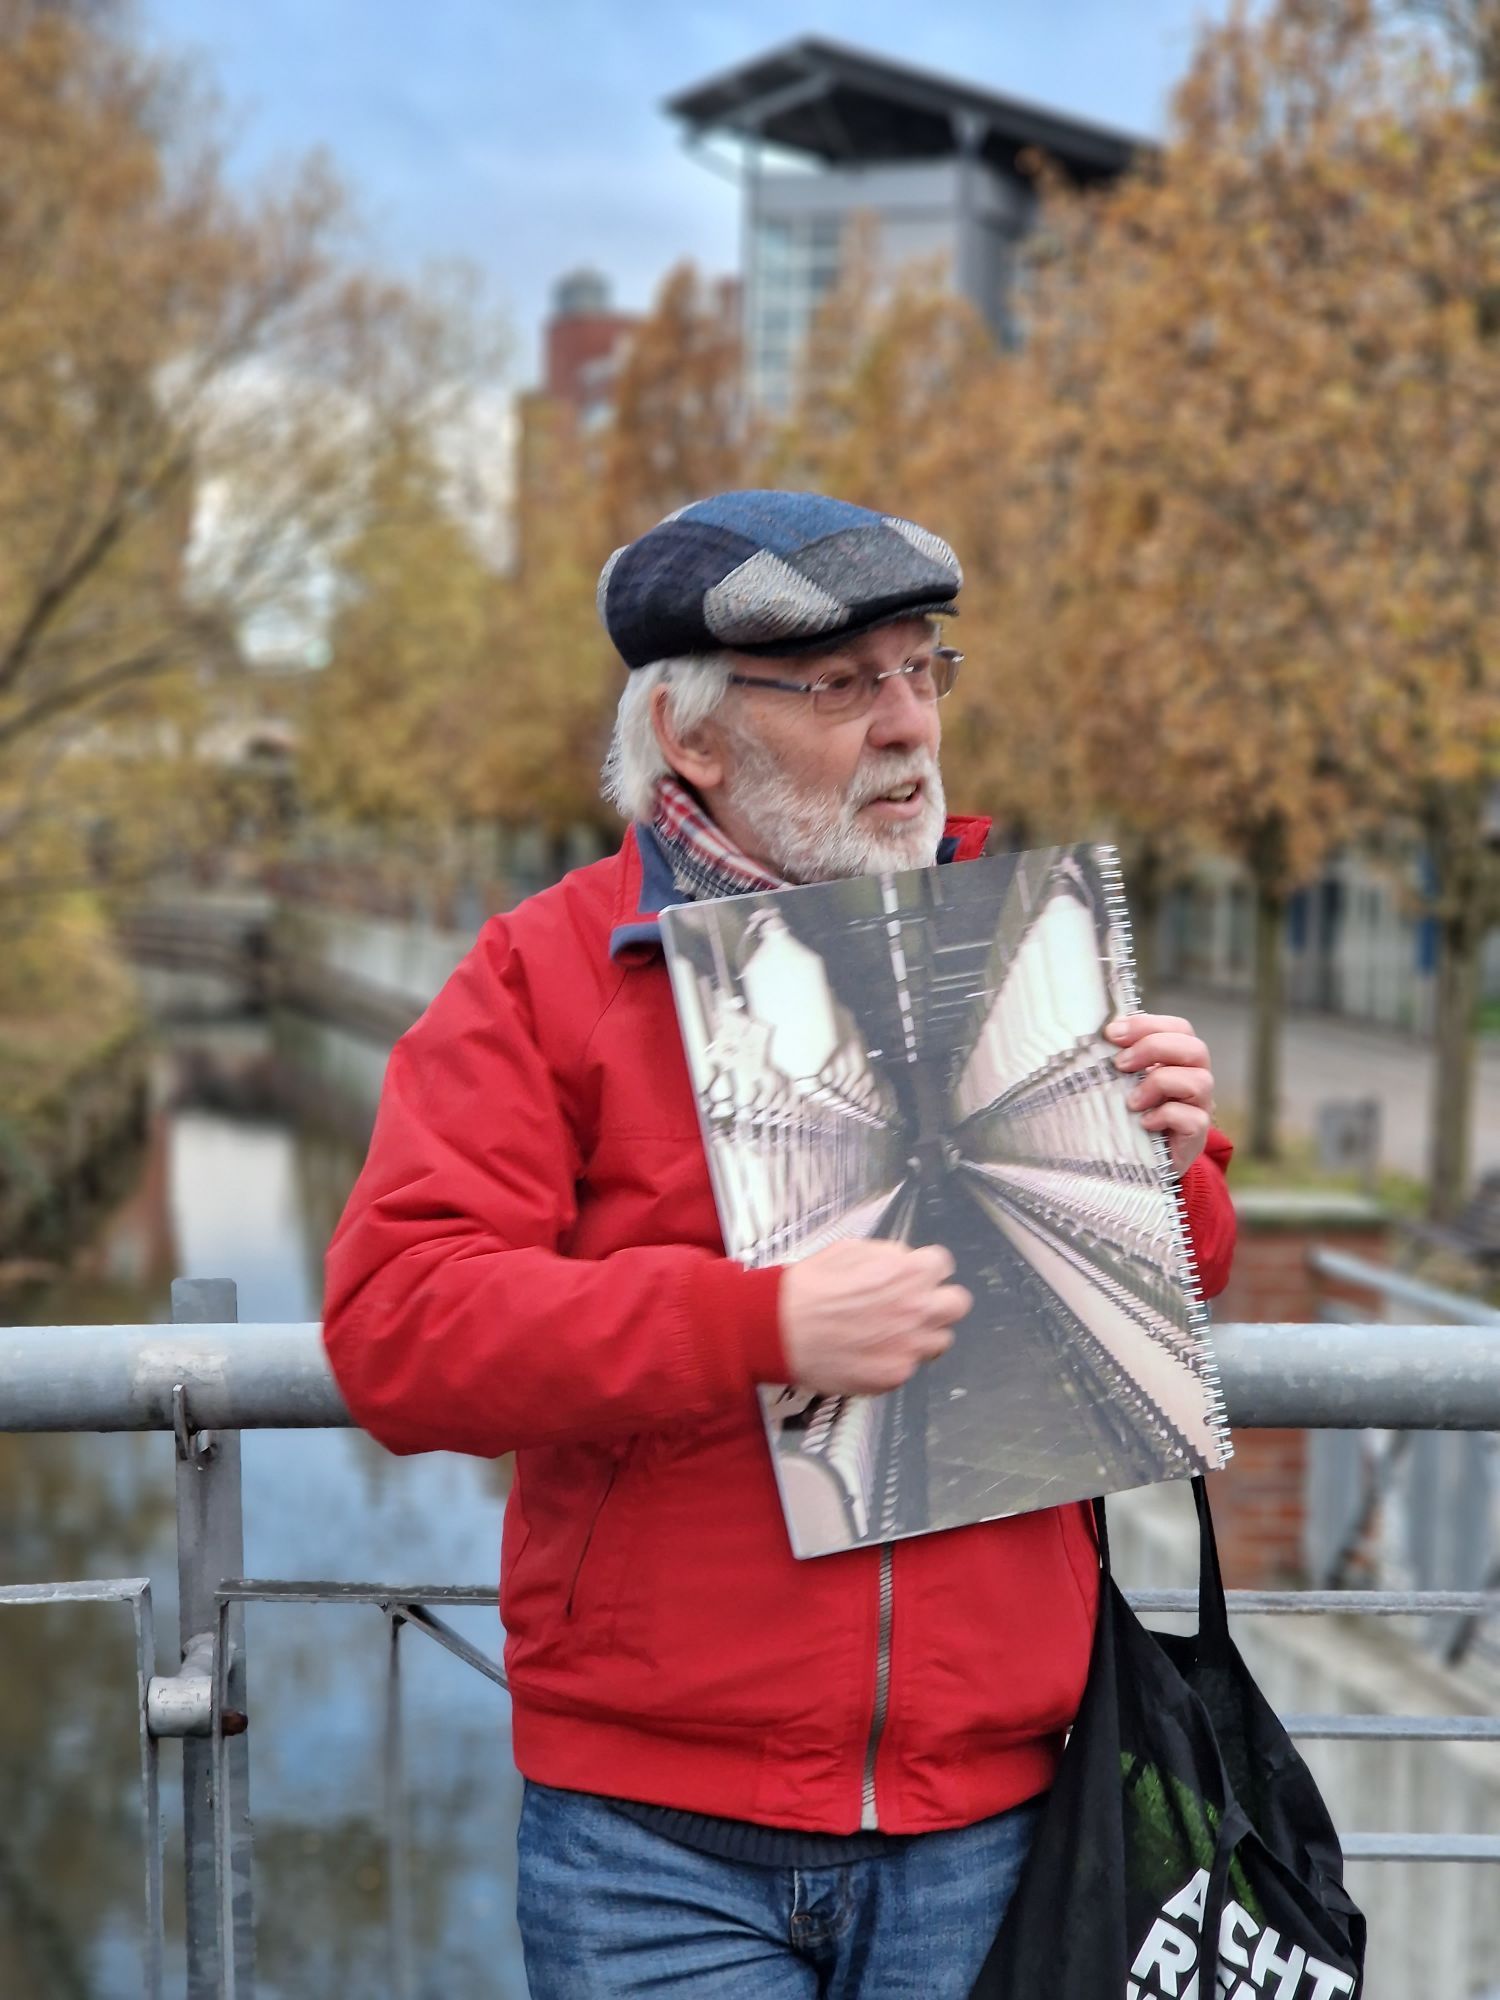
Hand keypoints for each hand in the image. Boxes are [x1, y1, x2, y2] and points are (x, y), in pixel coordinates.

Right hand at [779, 1240, 971, 1396]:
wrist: (779, 1329)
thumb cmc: (811, 1285)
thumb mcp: (850, 1249)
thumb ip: (888, 1255)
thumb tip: (904, 1263)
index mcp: (909, 1272)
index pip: (943, 1264)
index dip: (924, 1269)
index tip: (910, 1276)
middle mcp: (918, 1309)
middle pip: (958, 1303)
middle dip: (938, 1300)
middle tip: (914, 1305)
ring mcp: (910, 1346)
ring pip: (941, 1339)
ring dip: (923, 1333)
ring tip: (892, 1332)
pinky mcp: (895, 1375)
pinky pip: (911, 1366)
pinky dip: (895, 1358)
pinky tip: (870, 1352)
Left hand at [1105, 1014, 1214, 1175]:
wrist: (1140, 1163)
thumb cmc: (1128, 1115)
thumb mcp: (1121, 1083)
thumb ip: (1119, 1061)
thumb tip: (1097, 1037)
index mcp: (1179, 1059)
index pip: (1178, 1028)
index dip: (1147, 1025)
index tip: (1111, 1033)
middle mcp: (1195, 1079)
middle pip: (1195, 1048)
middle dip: (1153, 1048)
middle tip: (1120, 1064)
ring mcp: (1200, 1107)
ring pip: (1200, 1081)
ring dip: (1160, 1083)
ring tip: (1131, 1101)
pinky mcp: (1197, 1135)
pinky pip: (1193, 1118)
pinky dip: (1165, 1115)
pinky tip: (1143, 1123)